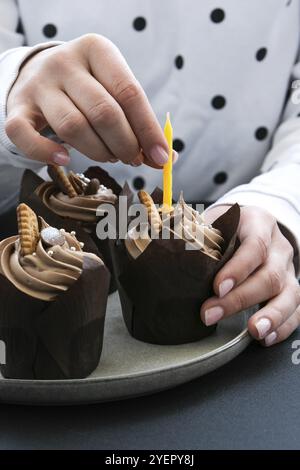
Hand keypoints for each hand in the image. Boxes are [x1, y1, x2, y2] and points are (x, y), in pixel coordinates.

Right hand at [6, 34, 175, 167]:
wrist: (39, 75)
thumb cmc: (87, 89)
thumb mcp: (114, 91)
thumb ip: (138, 121)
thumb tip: (166, 159)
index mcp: (97, 50)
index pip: (129, 92)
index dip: (148, 130)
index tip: (160, 158)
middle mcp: (65, 63)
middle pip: (104, 112)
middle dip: (126, 145)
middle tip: (132, 158)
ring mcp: (39, 84)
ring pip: (73, 127)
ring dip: (98, 152)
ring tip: (109, 156)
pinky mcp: (17, 107)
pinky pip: (27, 135)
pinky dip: (46, 153)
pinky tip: (64, 160)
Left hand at [200, 205, 299, 345]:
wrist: (248, 228)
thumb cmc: (224, 229)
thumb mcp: (211, 222)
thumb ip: (197, 235)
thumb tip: (170, 250)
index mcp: (259, 223)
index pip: (255, 245)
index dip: (238, 268)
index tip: (217, 287)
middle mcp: (279, 247)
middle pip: (269, 275)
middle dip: (240, 299)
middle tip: (210, 314)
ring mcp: (288, 270)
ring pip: (289, 294)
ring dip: (272, 315)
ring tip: (253, 331)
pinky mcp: (291, 289)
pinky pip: (295, 310)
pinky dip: (283, 326)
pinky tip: (266, 338)